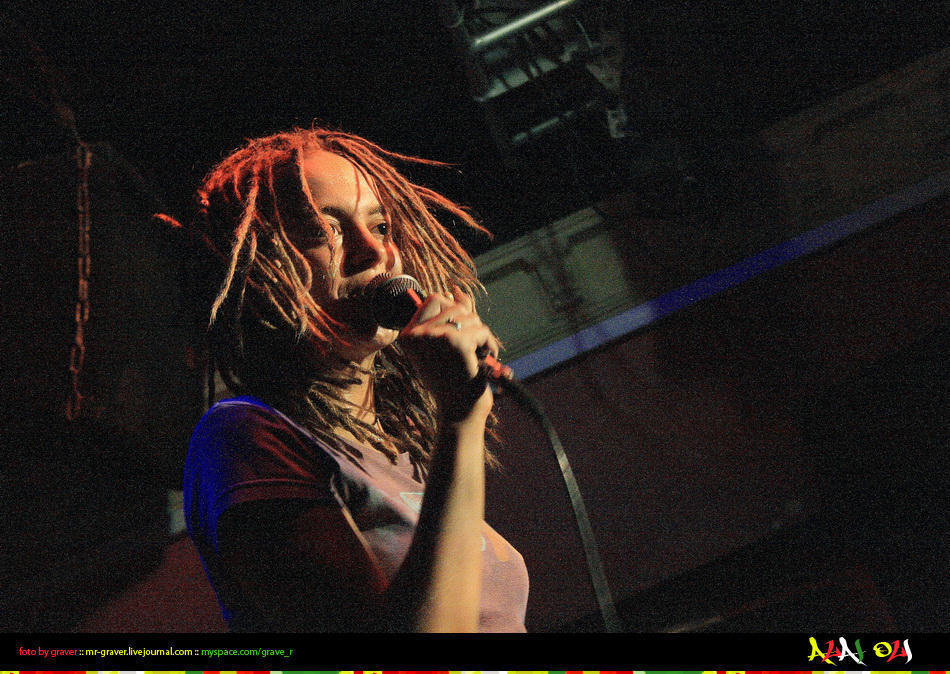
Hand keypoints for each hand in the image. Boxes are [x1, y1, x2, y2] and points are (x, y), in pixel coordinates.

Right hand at [399, 285, 497, 422]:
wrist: (458, 413)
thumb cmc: (453, 382)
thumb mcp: (445, 347)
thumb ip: (450, 317)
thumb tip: (456, 290)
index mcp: (408, 336)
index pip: (433, 299)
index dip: (453, 308)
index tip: (460, 330)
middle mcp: (417, 335)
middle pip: (454, 305)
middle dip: (470, 323)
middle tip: (470, 347)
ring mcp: (435, 337)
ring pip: (470, 316)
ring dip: (480, 335)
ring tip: (477, 355)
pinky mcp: (455, 343)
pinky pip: (481, 329)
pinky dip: (489, 343)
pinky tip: (486, 358)